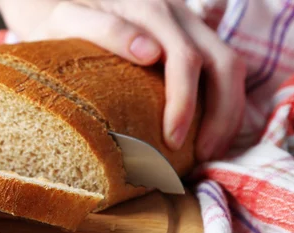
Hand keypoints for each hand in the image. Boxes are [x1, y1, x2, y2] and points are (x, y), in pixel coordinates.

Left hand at [0, 0, 246, 160]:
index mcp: (151, 11)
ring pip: (231, 65)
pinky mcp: (191, 38)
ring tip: (209, 151)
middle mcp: (179, 15)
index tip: (173, 140)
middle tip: (201, 155)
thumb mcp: (68, 21)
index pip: (185, 59)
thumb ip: (105, 31)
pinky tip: (210, 132)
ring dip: (229, 111)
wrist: (66, 2)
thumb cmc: (61, 19)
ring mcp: (189, 26)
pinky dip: (224, 102)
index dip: (185, 102)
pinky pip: (222, 68)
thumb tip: (150, 53)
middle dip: (220, 113)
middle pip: (223, 63)